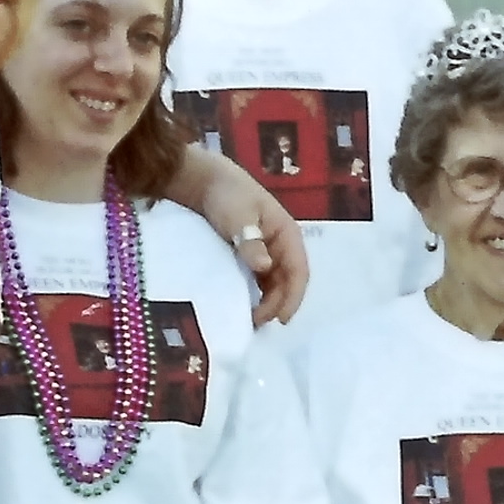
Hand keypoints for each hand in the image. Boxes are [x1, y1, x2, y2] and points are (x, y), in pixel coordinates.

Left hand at [168, 150, 309, 323]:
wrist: (205, 181)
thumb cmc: (227, 195)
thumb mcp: (239, 217)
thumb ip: (251, 242)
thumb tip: (265, 267)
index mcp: (287, 233)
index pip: (299, 271)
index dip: (293, 297)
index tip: (280, 318)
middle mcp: (282, 245)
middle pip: (288, 281)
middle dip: (278, 304)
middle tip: (258, 322)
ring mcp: (268, 251)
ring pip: (275, 283)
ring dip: (268, 302)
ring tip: (252, 319)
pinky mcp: (253, 255)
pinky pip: (261, 280)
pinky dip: (257, 294)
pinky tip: (245, 305)